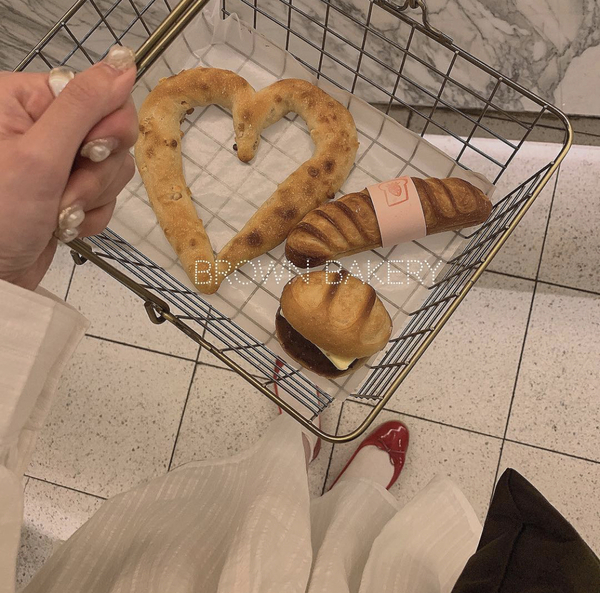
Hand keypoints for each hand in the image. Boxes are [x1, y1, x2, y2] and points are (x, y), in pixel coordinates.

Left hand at [0, 45, 138, 289]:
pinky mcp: (67, 190)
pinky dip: (90, 215)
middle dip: (96, 173)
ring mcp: (56, 162)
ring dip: (91, 198)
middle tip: (64, 192)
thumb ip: (83, 107)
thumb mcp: (39, 156)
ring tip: (58, 215)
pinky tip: (62, 226)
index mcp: (25, 101)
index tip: (91, 153)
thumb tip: (123, 66)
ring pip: (111, 169)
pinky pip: (103, 196)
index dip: (108, 127)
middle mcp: (42, 127)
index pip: (98, 94)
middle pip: (110, 135)